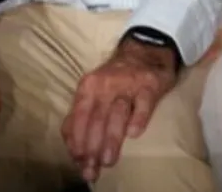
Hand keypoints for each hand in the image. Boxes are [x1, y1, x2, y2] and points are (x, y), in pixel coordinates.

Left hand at [61, 37, 177, 182]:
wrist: (144, 53)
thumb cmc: (115, 81)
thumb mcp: (93, 92)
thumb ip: (81, 116)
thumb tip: (72, 148)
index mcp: (89, 86)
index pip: (79, 114)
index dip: (77, 138)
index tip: (77, 160)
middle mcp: (106, 84)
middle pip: (96, 117)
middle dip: (92, 145)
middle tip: (92, 168)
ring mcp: (129, 84)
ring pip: (118, 113)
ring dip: (111, 138)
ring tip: (108, 160)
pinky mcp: (149, 85)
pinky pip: (144, 104)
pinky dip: (138, 118)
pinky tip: (133, 134)